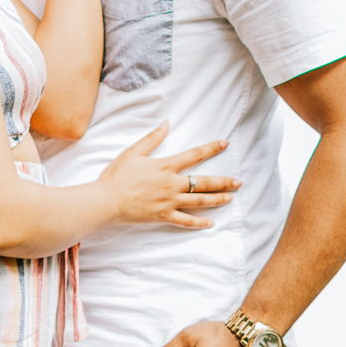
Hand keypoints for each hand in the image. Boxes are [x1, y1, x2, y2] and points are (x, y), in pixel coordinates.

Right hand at [99, 127, 239, 227]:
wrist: (107, 200)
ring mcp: (169, 202)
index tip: (225, 144)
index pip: (194, 155)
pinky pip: (185, 221)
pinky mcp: (163, 216)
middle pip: (203, 182)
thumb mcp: (133, 152)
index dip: (211, 148)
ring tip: (230, 198)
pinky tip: (210, 223)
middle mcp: (172, 184)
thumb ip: (152, 138)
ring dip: (216, 199)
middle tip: (238, 182)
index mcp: (166, 166)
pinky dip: (199, 223)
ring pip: (199, 201)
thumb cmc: (117, 175)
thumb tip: (167, 123)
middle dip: (223, 181)